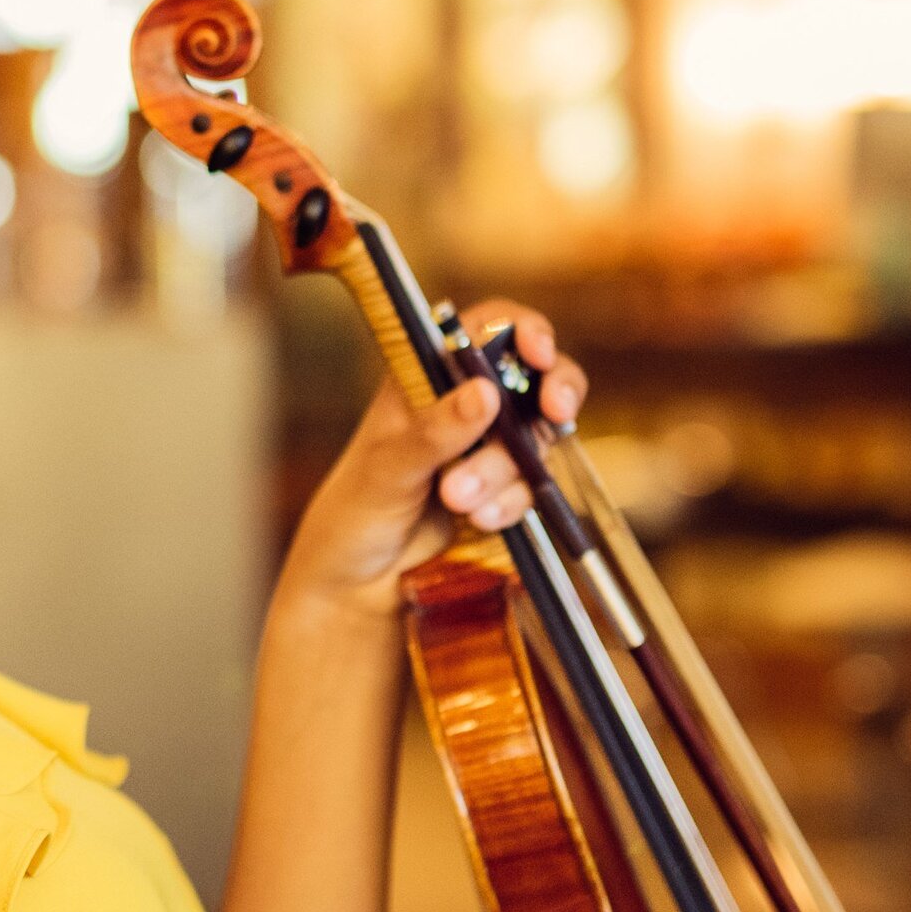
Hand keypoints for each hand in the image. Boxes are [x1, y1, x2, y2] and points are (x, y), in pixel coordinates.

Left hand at [276, 306, 589, 627]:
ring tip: (456, 499)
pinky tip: (479, 520)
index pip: (489, 328)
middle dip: (555, 392)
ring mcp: (491, 449)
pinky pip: (532, 488)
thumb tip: (484, 393)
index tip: (540, 352)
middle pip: (537, 376)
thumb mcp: (387, 467)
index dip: (524, 329)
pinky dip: (511, 502)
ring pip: (534, 439)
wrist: (358, 583)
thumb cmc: (355, 510)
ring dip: (505, 470)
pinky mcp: (505, 493)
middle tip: (555, 412)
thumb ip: (434, 431)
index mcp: (429, 375)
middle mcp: (466, 404)